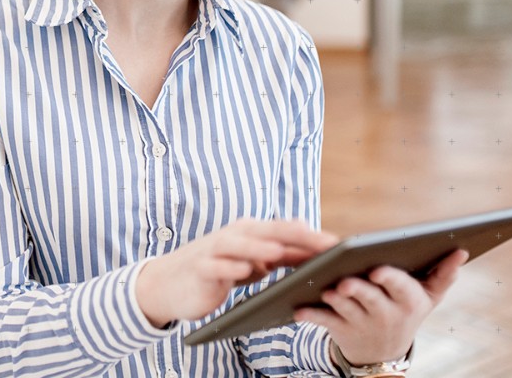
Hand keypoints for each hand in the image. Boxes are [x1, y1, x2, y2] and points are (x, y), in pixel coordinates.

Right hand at [136, 219, 338, 327]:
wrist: (171, 283)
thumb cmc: (216, 270)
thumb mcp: (250, 260)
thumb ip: (277, 248)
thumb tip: (306, 229)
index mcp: (249, 233)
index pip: (285, 232)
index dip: (312, 237)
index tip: (340, 244)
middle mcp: (234, 236)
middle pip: (267, 231)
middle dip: (296, 236)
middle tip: (323, 243)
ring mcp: (214, 251)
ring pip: (239, 244)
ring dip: (259, 246)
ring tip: (281, 251)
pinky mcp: (199, 269)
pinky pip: (214, 266)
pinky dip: (228, 267)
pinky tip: (243, 271)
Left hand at [293, 248, 468, 364]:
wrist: (383, 352)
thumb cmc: (405, 309)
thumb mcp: (427, 296)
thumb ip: (443, 274)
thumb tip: (461, 250)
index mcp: (408, 301)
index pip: (400, 287)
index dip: (389, 279)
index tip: (378, 270)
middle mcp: (386, 314)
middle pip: (370, 299)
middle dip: (358, 290)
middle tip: (344, 282)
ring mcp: (362, 323)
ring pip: (346, 309)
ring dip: (334, 299)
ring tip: (325, 289)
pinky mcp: (340, 330)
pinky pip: (323, 322)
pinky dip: (311, 315)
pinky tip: (298, 308)